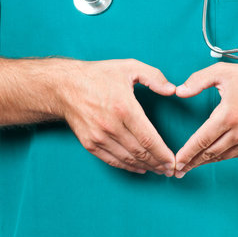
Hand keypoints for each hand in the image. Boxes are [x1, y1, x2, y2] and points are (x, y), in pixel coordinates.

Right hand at [57, 59, 176, 175]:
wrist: (64, 86)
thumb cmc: (98, 75)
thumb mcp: (129, 66)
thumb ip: (154, 76)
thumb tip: (172, 90)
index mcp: (124, 108)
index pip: (149, 139)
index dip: (163, 153)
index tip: (173, 161)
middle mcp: (111, 126)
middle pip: (140, 152)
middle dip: (158, 164)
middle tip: (170, 169)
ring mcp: (98, 137)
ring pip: (127, 159)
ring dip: (145, 167)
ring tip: (158, 170)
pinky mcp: (89, 143)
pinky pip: (112, 160)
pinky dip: (127, 167)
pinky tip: (139, 168)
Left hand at [173, 62, 237, 177]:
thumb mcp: (223, 71)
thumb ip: (198, 80)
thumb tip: (179, 91)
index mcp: (229, 115)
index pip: (202, 139)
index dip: (187, 152)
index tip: (176, 162)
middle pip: (209, 153)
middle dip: (191, 162)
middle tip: (177, 170)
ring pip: (221, 156)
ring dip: (204, 162)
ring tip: (189, 166)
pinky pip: (233, 155)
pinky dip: (220, 157)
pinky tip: (209, 157)